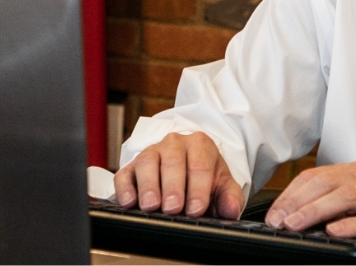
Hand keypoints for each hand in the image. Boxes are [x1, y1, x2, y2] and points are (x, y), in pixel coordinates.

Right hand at [113, 132, 244, 218]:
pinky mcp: (131, 167)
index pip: (200, 166)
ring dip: (149, 186)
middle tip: (173, 208)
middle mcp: (173, 145)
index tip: (196, 209)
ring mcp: (150, 153)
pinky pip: (124, 174)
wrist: (188, 168)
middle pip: (172, 162)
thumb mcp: (223, 185)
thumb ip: (230, 197)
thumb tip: (232, 210)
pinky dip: (125, 188)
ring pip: (147, 163)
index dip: (198, 189)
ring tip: (151, 206)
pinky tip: (129, 202)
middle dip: (173, 187)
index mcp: (200, 145)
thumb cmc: (205, 178)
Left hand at [263, 162, 355, 258]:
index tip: (273, 215)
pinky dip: (350, 225)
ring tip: (296, 224)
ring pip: (343, 197)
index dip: (291, 195)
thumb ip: (336, 201)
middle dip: (296, 203)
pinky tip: (334, 232)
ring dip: (315, 211)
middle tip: (277, 221)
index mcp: (355, 172)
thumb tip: (298, 215)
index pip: (314, 177)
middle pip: (324, 184)